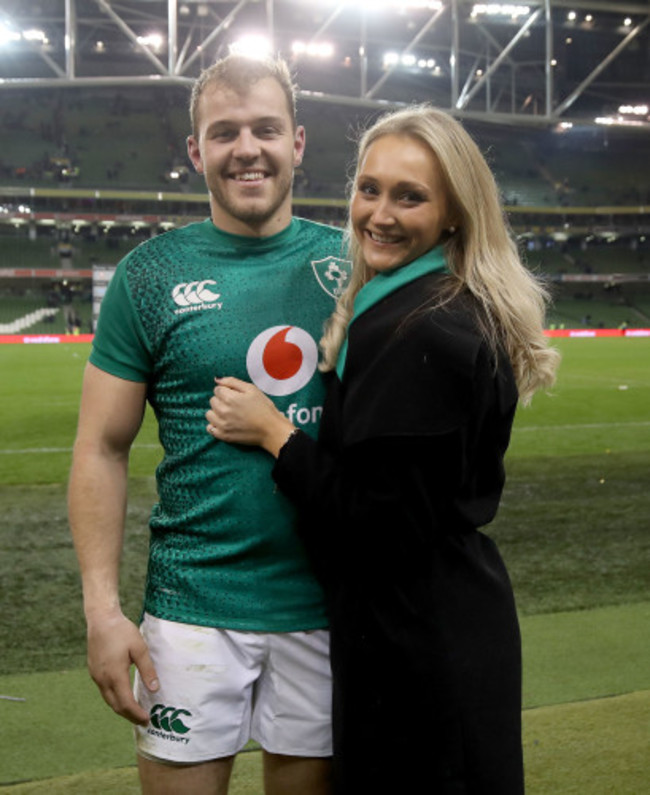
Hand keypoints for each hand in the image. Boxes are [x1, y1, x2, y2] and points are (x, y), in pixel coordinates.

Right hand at [86, 609, 157, 726]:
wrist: (101, 620)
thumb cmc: (122, 631)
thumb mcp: (139, 648)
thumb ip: (147, 670)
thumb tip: (155, 689)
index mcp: (115, 675)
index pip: (126, 703)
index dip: (136, 714)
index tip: (147, 719)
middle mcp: (103, 679)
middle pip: (115, 706)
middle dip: (129, 715)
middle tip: (143, 720)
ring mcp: (96, 676)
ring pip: (108, 699)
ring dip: (121, 708)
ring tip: (134, 711)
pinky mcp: (94, 671)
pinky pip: (104, 691)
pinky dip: (115, 698)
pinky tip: (123, 695)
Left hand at [206, 377, 294, 456]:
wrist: (271, 430)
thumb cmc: (264, 408)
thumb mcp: (252, 389)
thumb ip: (232, 382)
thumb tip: (217, 379)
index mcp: (230, 398)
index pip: (217, 389)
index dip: (226, 391)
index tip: (236, 395)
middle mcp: (223, 411)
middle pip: (212, 401)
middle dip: (221, 400)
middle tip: (235, 405)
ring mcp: (222, 425)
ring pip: (209, 414)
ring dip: (216, 412)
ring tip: (229, 414)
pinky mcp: (223, 436)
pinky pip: (210, 428)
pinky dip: (214, 425)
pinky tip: (224, 423)